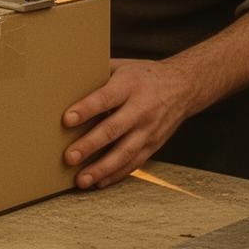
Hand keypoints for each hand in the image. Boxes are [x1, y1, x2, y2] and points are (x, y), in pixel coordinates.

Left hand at [62, 59, 198, 188]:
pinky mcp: (153, 145)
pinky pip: (134, 163)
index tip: (66, 120)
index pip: (105, 98)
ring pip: (124, 153)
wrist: (183, 87)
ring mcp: (149, 130)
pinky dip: (116, 174)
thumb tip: (65, 82)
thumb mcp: (123, 67)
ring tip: (81, 180)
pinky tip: (99, 182)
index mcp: (130, 85)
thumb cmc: (143, 75)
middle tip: (68, 157)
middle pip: (113, 129)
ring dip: (102, 168)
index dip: (86, 109)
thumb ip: (98, 75)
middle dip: (90, 145)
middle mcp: (141, 109)